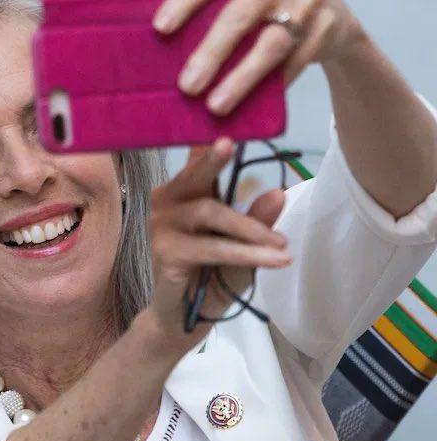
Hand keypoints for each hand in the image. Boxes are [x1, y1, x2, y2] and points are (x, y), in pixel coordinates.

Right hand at [144, 138, 290, 353]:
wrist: (185, 319)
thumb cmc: (213, 275)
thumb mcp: (245, 244)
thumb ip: (257, 220)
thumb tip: (276, 191)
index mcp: (186, 191)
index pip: (199, 158)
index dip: (210, 138)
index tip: (228, 119)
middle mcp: (167, 201)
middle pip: (196, 175)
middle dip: (214, 159)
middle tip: (229, 143)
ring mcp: (161, 226)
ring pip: (210, 212)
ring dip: (251, 229)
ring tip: (282, 246)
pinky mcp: (164, 251)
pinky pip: (211, 247)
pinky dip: (246, 254)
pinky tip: (274, 260)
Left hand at [155, 0, 366, 114]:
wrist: (328, 12)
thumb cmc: (263, 6)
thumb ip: (207, 9)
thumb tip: (156, 34)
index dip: (186, 2)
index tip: (160, 28)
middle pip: (240, 15)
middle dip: (211, 52)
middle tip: (187, 86)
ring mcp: (308, 2)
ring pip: (272, 45)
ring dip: (242, 79)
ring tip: (215, 106)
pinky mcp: (327, 27)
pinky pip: (297, 62)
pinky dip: (272, 86)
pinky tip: (249, 106)